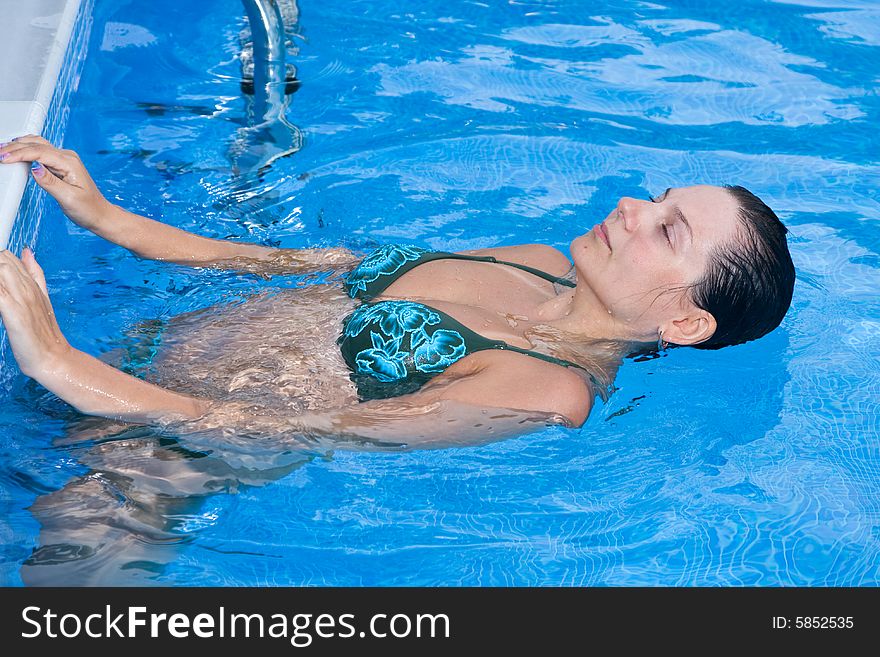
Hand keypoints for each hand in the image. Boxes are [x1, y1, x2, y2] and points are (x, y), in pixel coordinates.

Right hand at [0, 135, 110, 229]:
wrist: (99, 214)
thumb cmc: (88, 209)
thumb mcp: (69, 199)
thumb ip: (50, 182)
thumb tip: (34, 168)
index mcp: (70, 163)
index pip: (40, 153)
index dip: (19, 154)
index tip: (3, 158)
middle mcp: (67, 157)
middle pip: (37, 145)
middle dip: (15, 147)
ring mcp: (64, 159)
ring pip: (38, 145)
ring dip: (20, 145)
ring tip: (3, 150)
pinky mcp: (60, 164)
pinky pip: (41, 152)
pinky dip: (26, 149)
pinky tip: (16, 151)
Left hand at [0, 249, 70, 377]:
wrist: (53, 358)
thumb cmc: (44, 335)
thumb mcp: (42, 299)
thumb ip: (35, 274)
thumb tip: (27, 252)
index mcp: (33, 286)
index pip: (11, 258)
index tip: (0, 280)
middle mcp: (28, 289)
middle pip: (3, 260)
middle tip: (0, 290)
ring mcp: (21, 300)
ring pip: (1, 270)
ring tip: (3, 298)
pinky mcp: (13, 313)